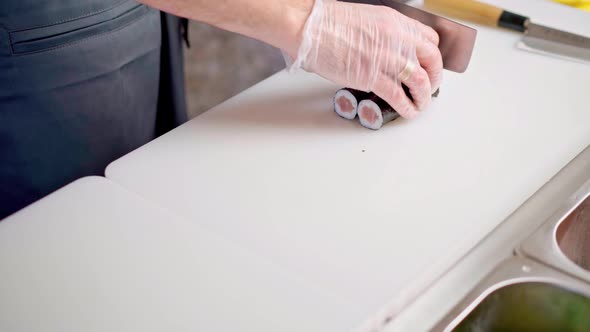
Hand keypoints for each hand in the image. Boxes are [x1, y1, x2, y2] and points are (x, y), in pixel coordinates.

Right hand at [286, 0, 442, 117]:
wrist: (309, 27)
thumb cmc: (326, 23)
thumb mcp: (366, 19)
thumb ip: (382, 35)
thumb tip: (386, 52)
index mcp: (395, 22)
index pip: (429, 39)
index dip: (431, 56)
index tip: (428, 66)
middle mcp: (397, 38)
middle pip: (432, 60)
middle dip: (434, 78)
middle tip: (429, 88)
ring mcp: (387, 58)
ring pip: (421, 81)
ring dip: (423, 97)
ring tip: (420, 104)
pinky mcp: (372, 77)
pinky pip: (399, 96)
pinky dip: (407, 107)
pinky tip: (407, 111)